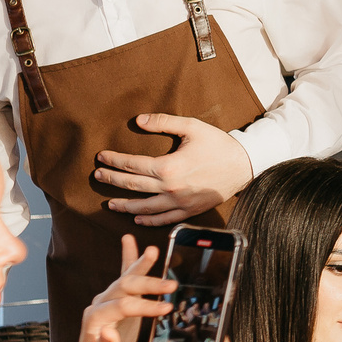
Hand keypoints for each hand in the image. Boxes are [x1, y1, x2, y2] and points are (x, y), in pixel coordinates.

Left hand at [76, 236, 171, 341]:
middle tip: (171, 286)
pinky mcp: (118, 301)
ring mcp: (108, 301)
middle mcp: (99, 305)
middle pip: (124, 287)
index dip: (144, 307)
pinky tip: (130, 242)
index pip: (121, 306)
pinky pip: (123, 276)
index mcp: (93, 320)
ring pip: (125, 278)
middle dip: (149, 285)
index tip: (165, 310)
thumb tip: (109, 332)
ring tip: (153, 251)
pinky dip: (128, 258)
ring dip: (140, 264)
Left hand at [94, 115, 256, 225]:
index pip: (132, 164)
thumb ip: (163, 122)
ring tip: (110, 204)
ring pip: (144, 208)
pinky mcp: (189, 211)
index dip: (113, 161)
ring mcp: (179, 202)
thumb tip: (138, 120)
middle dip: (112, 180)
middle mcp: (170, 188)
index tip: (101, 158)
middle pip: (132, 186)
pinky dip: (149, 220)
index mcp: (168, 167)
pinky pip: (164, 220)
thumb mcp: (192, 127)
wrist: (244, 165)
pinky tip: (138, 218)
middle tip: (97, 176)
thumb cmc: (218, 144)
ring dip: (124, 206)